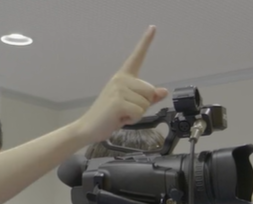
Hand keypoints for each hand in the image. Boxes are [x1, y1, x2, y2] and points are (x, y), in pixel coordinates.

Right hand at [75, 25, 168, 142]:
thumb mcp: (131, 105)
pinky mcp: (118, 102)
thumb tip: (163, 91)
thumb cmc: (109, 116)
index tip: (153, 27)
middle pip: (150, 90)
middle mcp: (121, 79)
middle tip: (125, 110)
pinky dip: (133, 120)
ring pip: (146, 103)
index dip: (146, 42)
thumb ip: (147, 98)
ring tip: (121, 114)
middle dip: (143, 105)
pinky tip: (120, 119)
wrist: (88, 127)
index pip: (137, 57)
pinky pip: (139, 112)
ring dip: (137, 114)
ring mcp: (118, 90)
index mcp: (123, 77)